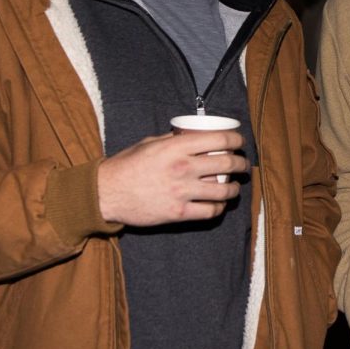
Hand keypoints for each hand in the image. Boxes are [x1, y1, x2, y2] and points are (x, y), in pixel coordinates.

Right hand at [96, 130, 248, 225]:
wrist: (107, 193)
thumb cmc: (127, 165)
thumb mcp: (149, 143)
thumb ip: (173, 140)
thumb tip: (193, 135)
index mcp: (176, 147)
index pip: (219, 140)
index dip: (236, 140)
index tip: (239, 142)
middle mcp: (183, 169)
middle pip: (227, 165)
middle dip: (241, 164)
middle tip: (242, 165)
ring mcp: (182, 192)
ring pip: (223, 191)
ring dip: (234, 188)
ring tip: (234, 187)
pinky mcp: (179, 212)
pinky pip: (210, 211)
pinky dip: (219, 208)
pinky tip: (219, 204)